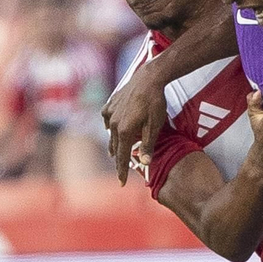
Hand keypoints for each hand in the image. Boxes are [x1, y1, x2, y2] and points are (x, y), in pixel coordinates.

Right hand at [104, 64, 169, 184]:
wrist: (149, 78)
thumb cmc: (155, 103)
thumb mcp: (155, 126)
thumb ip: (148, 145)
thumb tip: (145, 163)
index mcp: (124, 132)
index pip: (122, 157)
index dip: (122, 171)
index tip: (121, 183)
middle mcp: (113, 124)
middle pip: (115, 148)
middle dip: (118, 160)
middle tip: (121, 171)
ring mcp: (110, 113)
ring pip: (111, 135)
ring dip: (114, 145)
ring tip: (114, 154)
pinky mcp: (111, 104)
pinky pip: (107, 119)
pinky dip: (110, 126)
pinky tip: (111, 128)